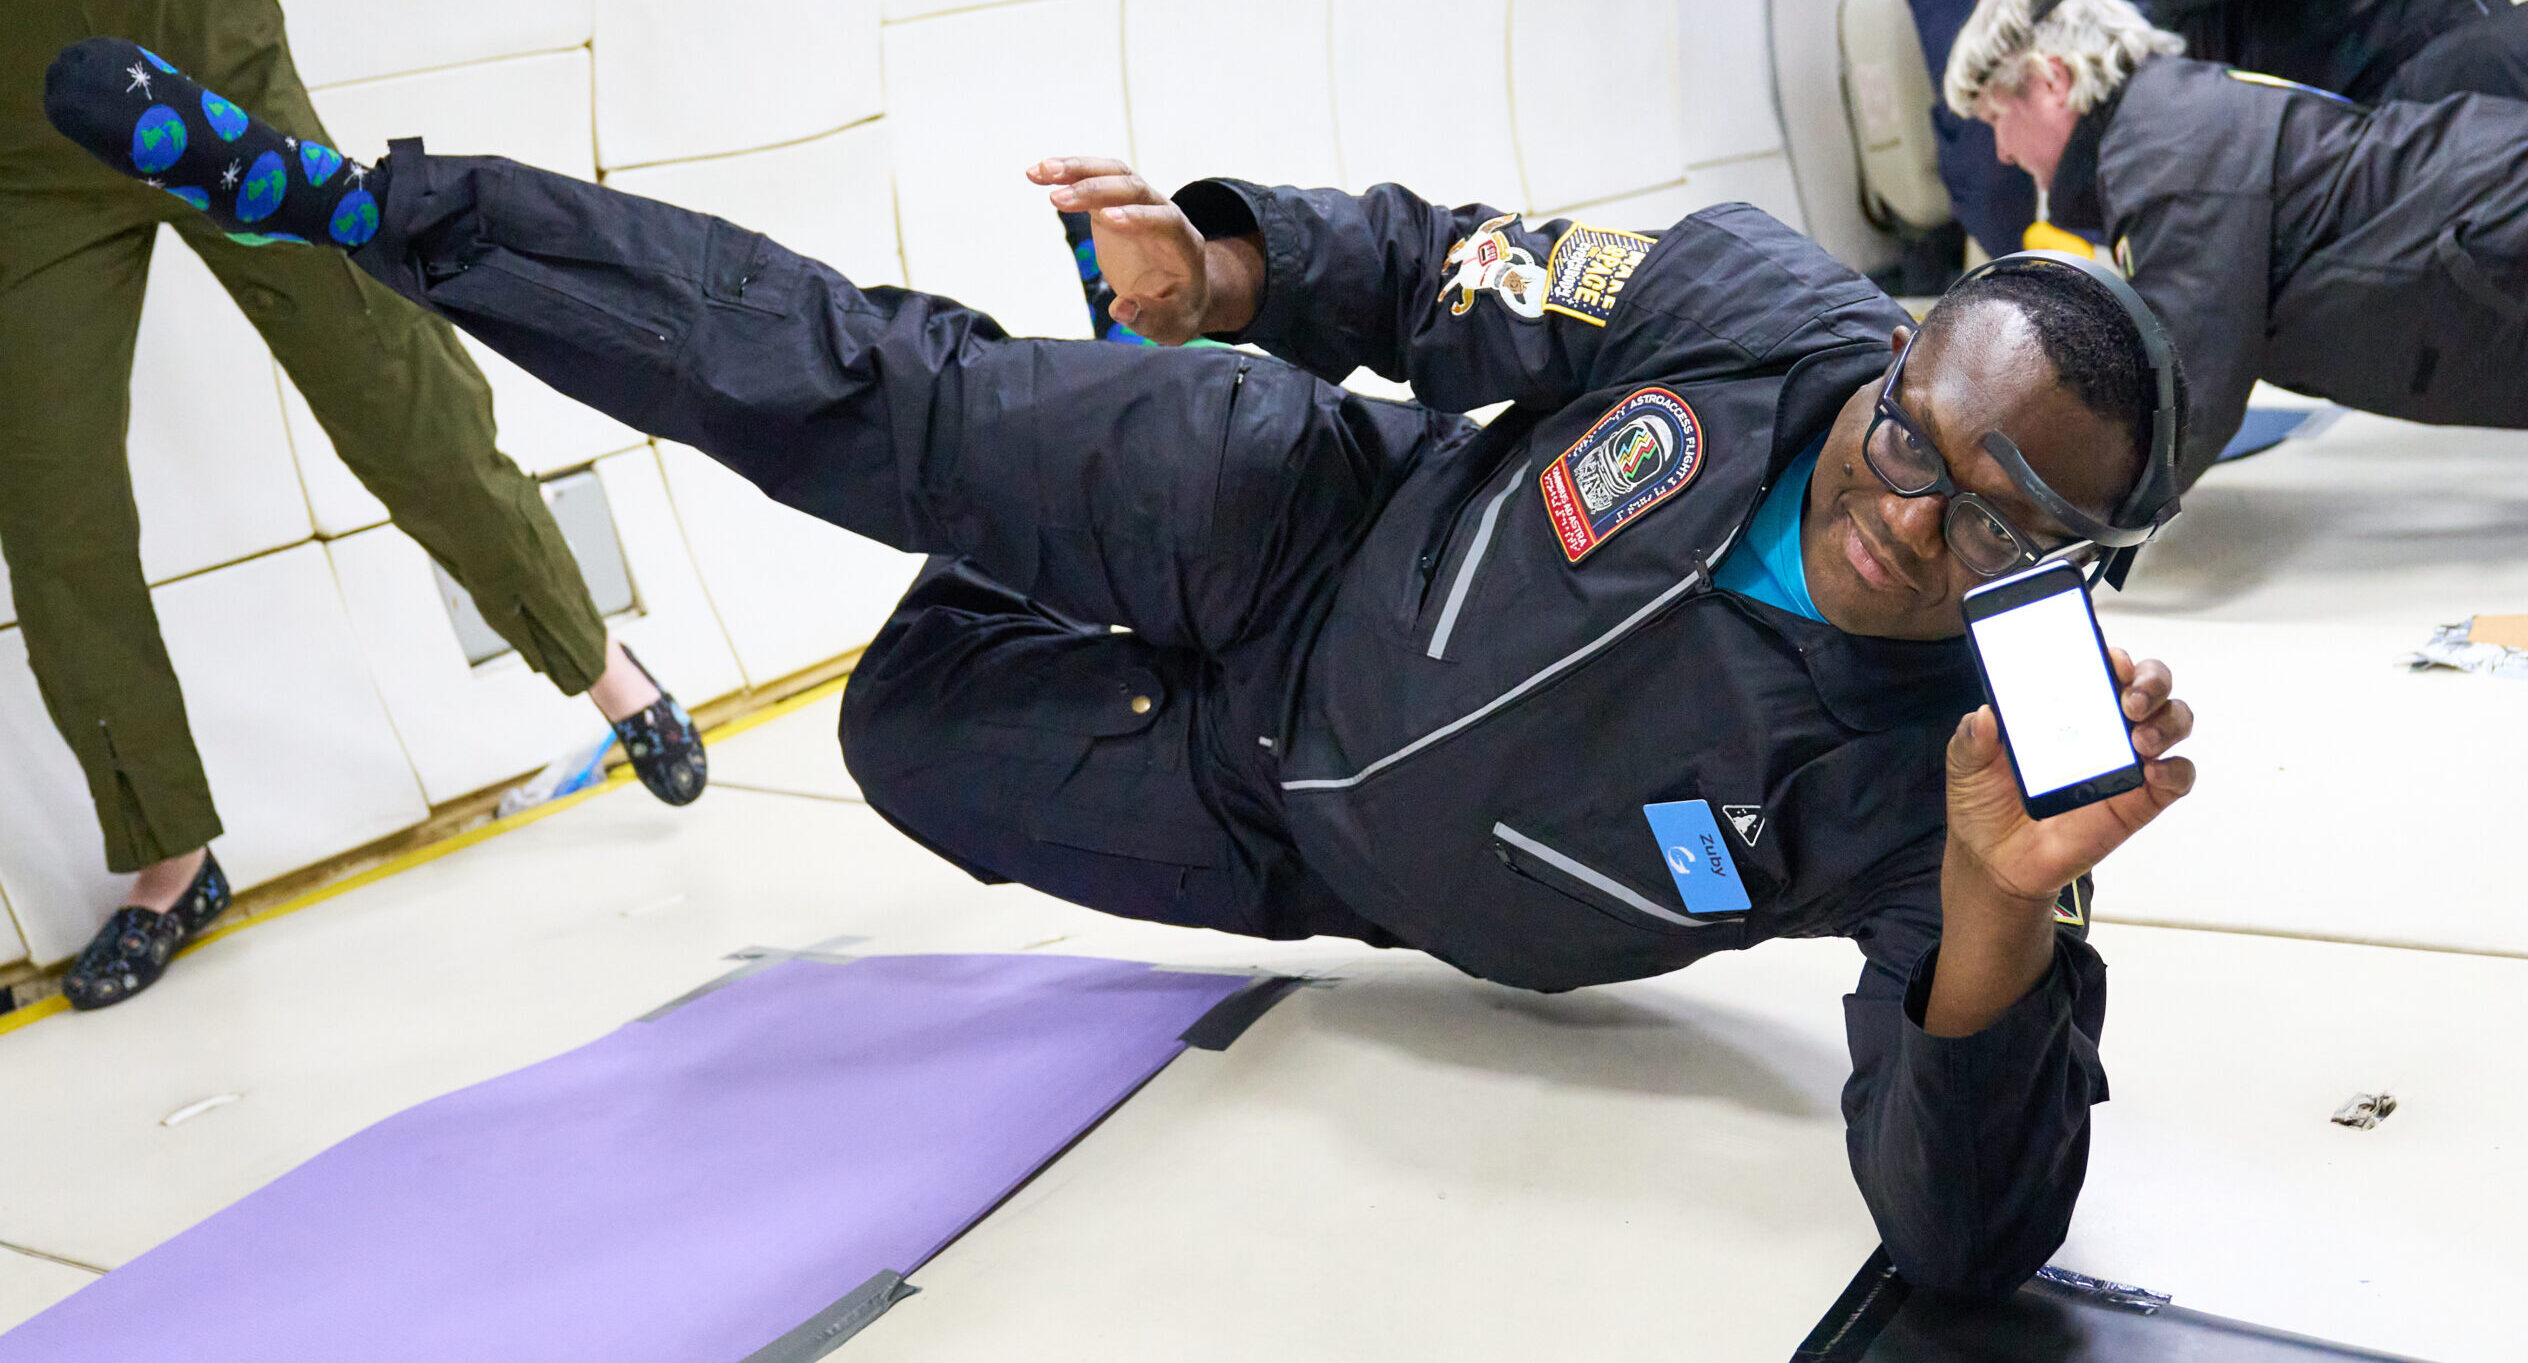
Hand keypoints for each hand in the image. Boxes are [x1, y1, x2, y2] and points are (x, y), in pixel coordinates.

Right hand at [1028, 156, 1222, 343]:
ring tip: (1041, 172)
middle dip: (1097, 190)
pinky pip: (1093, 180)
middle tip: (1057, 199)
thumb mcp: (1171, 324)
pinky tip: (1037, 174)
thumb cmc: (1177, 307)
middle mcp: (1163, 212)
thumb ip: (1150, 318)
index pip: (1165, 220)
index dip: (1138, 217)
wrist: (1177, 288)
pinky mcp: (1115, 202)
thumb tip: (1121, 310)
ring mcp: (1139, 203)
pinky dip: (1066, 174)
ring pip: (1113, 173)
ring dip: (1078, 169)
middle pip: (1134, 188)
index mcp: (1183, 243)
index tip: (1105, 218)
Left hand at [1945, 648, 2195, 903]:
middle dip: (2151, 681)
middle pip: (2149, 684)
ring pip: (2172, 721)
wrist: (1994, 860)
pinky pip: (2177, 778)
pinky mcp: (2140, 800)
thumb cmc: (1986, 802)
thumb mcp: (1966, 763)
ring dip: (2166, 721)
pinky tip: (2153, 771)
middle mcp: (2104, 725)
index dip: (2112, 655)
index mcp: (2067, 705)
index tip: (2107, 659)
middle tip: (2128, 699)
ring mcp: (2127, 761)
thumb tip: (1986, 715)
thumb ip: (1972, 737)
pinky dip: (2175, 770)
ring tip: (2138, 738)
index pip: (2102, 664)